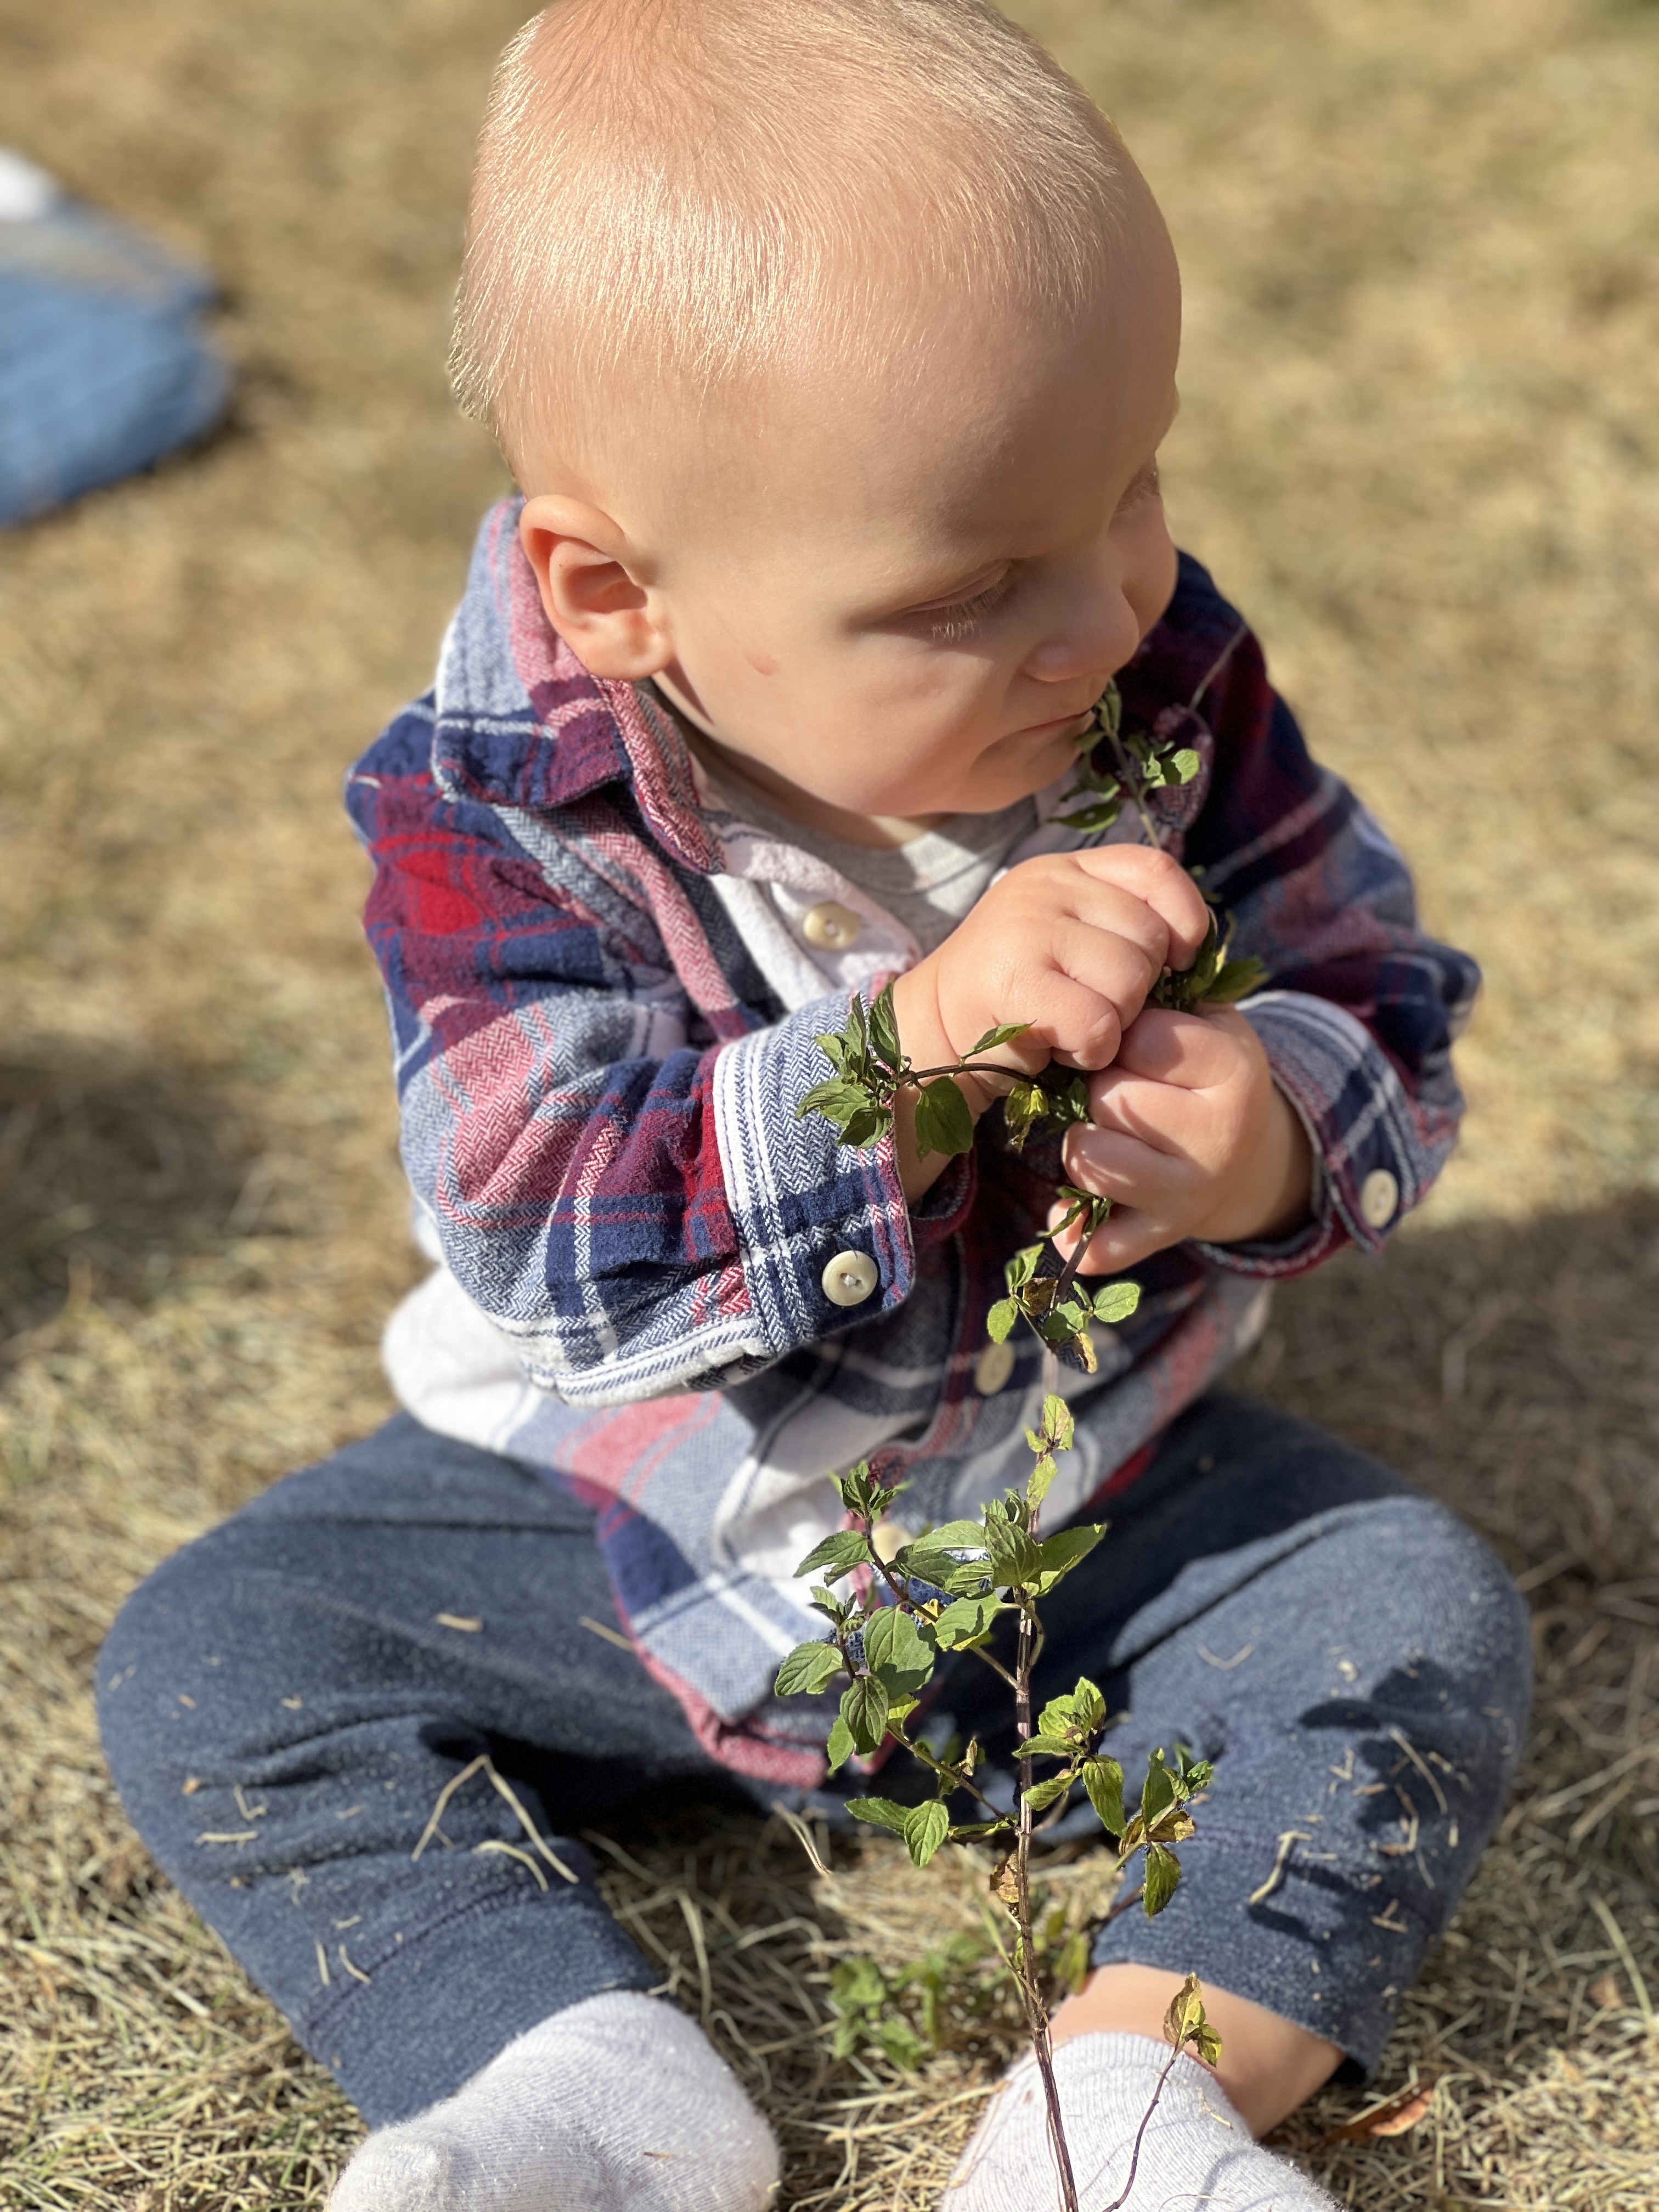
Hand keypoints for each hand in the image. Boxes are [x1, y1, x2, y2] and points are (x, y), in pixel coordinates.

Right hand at [890, 847, 1209, 1199]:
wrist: (932, 1036)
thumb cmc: (1015, 998)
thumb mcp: (1068, 940)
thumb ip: (1118, 924)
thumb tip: (1191, 947)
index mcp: (1063, 870)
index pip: (1155, 871)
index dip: (1184, 919)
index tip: (1175, 961)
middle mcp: (1044, 887)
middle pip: (1149, 936)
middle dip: (1140, 988)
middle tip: (1095, 1007)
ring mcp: (1025, 928)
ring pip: (1130, 980)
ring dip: (1116, 1022)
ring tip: (1075, 1025)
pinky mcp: (1013, 980)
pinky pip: (1098, 1022)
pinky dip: (1092, 1050)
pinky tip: (1060, 1047)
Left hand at [1053, 1006, 1312, 1269]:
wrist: (1245, 1140)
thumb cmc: (1203, 1065)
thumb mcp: (1202, 1017)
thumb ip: (1157, 997)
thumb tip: (1099, 993)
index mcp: (1235, 1071)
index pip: (1139, 1039)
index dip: (1121, 1037)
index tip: (1138, 1045)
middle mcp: (1220, 1139)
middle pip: (1109, 1099)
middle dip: (1100, 1088)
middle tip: (1126, 1090)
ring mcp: (1191, 1194)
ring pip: (1090, 1159)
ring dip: (1083, 1142)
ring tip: (1110, 1133)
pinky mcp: (1163, 1234)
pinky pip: (1104, 1247)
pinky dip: (1080, 1240)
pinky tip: (1069, 1214)